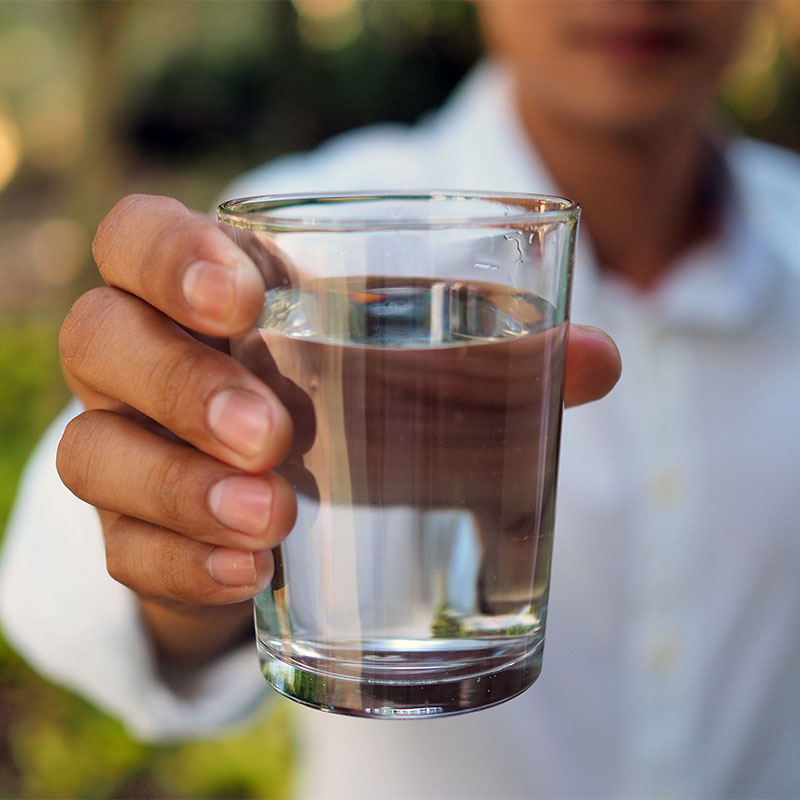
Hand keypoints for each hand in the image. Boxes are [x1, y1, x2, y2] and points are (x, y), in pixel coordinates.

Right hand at [56, 194, 620, 662]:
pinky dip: (179, 562)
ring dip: (177, 486)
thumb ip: (498, 357)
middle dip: (182, 384)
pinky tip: (248, 575)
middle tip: (275, 432)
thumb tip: (600, 360)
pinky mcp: (134, 534)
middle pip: (103, 340)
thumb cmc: (351, 409)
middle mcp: (143, 360)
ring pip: (92, 452)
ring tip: (274, 519)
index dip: (169, 255)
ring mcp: (126, 449)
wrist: (290, 505)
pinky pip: (120, 547)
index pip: (139, 238)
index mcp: (203, 293)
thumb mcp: (413, 372)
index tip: (244, 298)